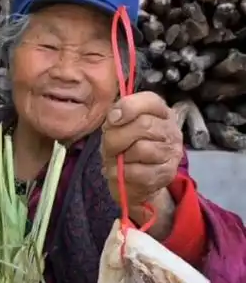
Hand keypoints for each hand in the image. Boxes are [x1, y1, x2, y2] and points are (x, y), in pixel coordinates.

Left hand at [101, 91, 182, 235]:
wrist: (131, 182)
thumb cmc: (124, 149)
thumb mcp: (115, 128)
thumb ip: (117, 115)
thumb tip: (115, 115)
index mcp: (160, 112)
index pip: (150, 101)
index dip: (128, 108)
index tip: (112, 120)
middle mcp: (171, 130)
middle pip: (144, 125)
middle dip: (118, 137)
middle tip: (110, 147)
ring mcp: (172, 153)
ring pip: (142, 149)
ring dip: (122, 157)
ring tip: (119, 161)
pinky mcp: (166, 174)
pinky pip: (139, 171)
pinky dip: (123, 173)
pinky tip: (123, 173)